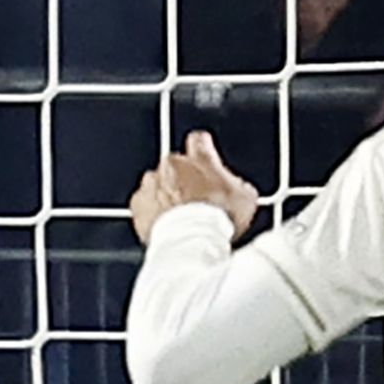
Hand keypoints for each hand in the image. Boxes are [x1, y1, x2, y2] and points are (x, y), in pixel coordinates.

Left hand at [128, 131, 263, 244]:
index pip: (199, 141)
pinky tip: (168, 227)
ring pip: (158, 185)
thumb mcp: (245, 198)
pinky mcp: (138, 205)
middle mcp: (171, 165)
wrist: (190, 242)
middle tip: (197, 203)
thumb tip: (240, 189)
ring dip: (167, 197)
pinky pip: (144, 205)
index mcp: (199, 158)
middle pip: (176, 166)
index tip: (205, 157)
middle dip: (185, 181)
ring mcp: (152, 184)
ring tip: (182, 219)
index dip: (204, 149)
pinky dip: (152, 213)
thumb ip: (238, 185)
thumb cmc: (216, 220)